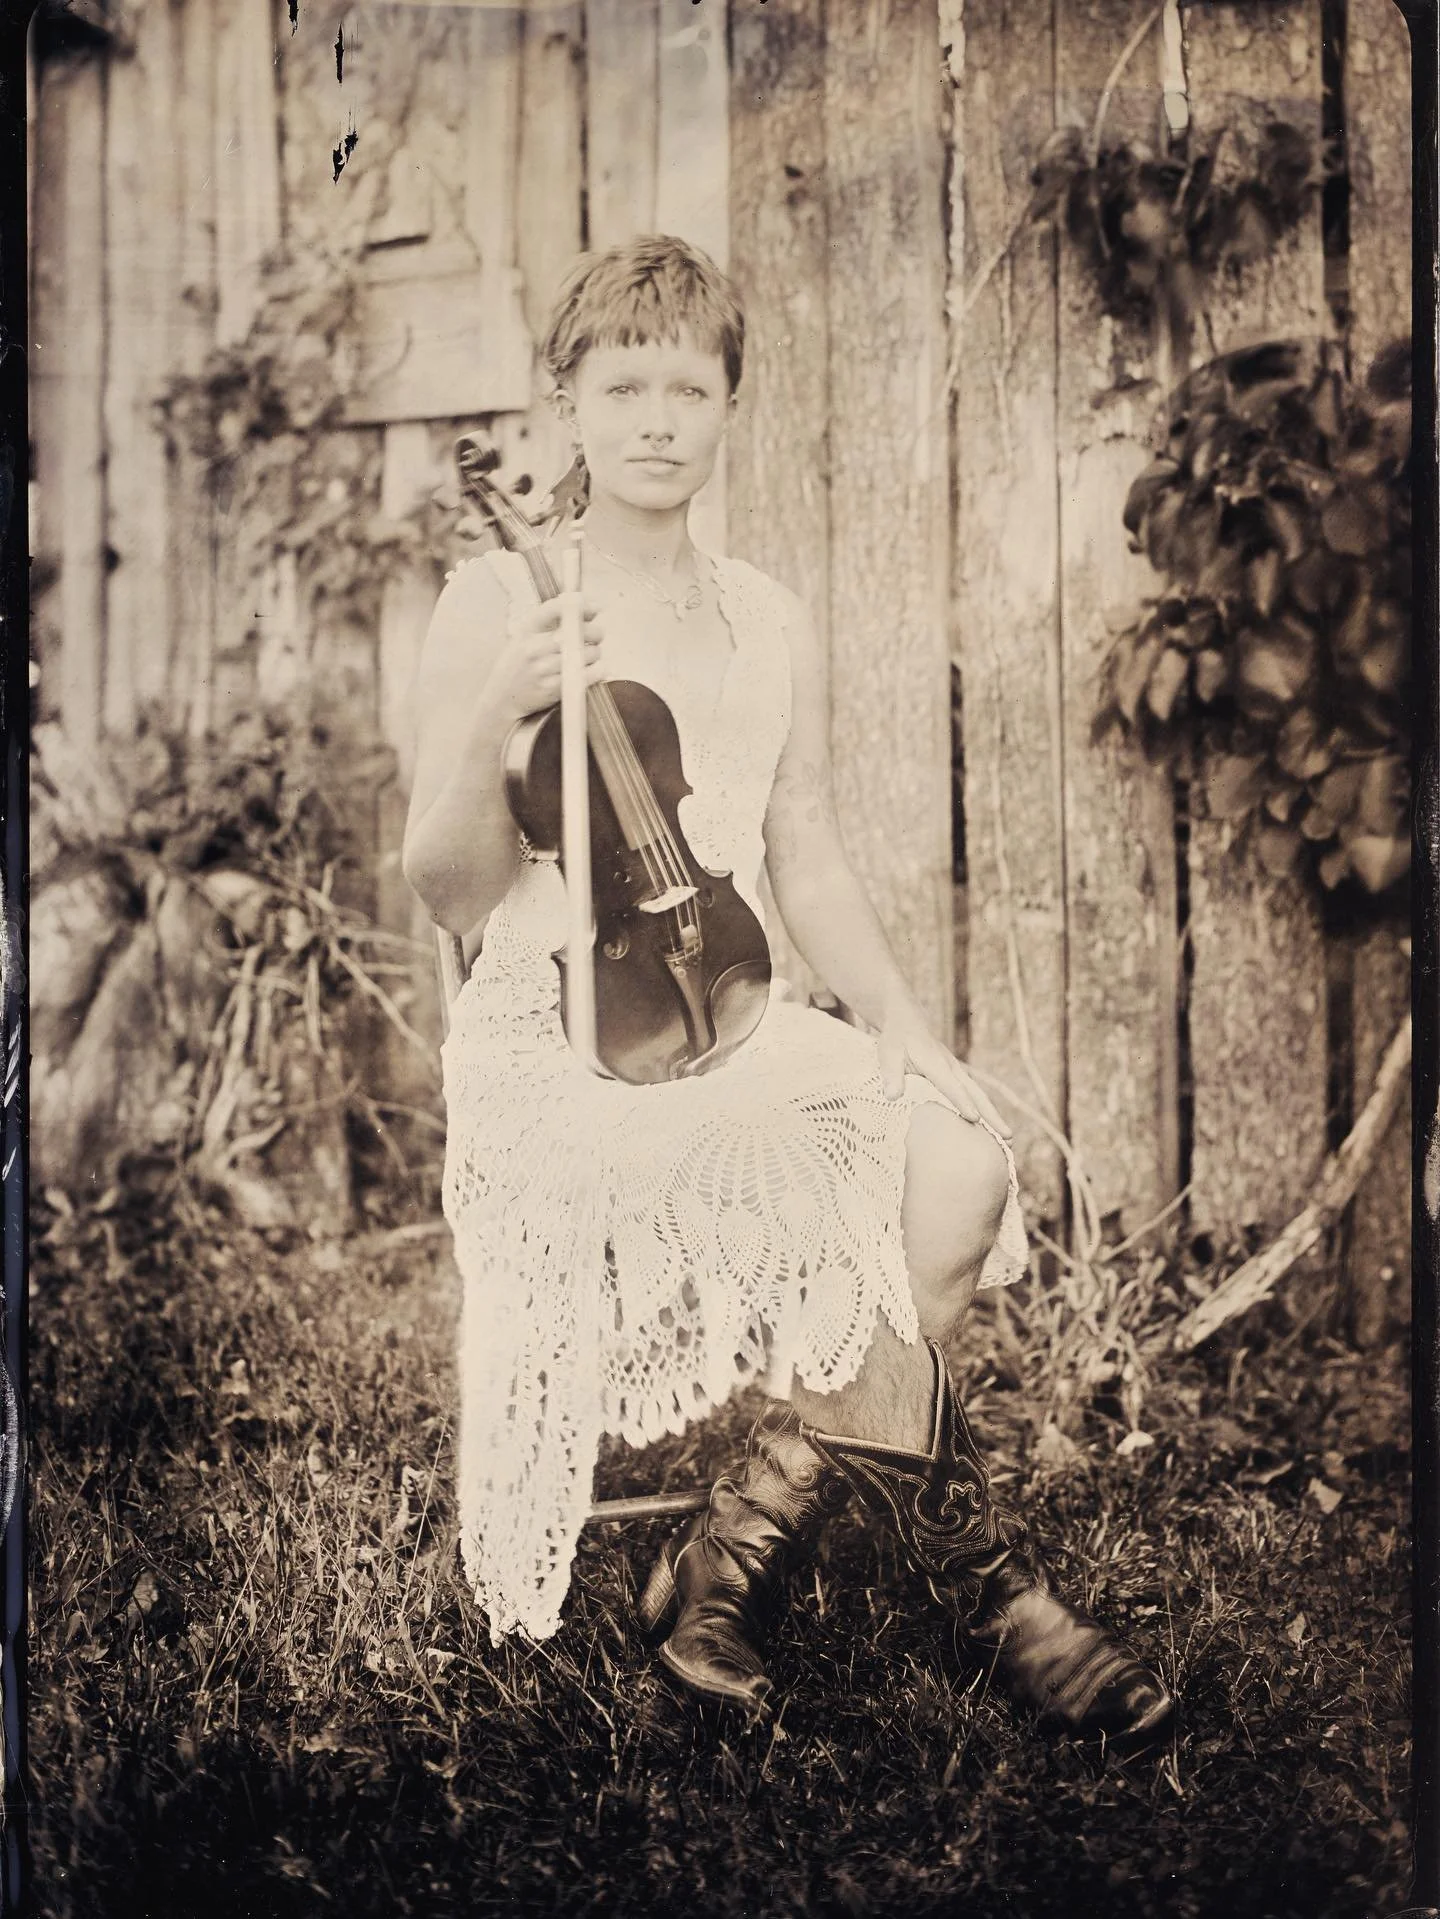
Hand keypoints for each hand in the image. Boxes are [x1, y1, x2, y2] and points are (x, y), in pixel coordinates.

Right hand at [492, 594, 605, 719]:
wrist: (502, 698)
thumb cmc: (518, 664)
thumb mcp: (524, 637)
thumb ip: (550, 623)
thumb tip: (587, 610)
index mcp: (527, 630)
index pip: (555, 608)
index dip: (580, 605)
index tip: (595, 607)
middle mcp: (534, 647)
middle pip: (576, 632)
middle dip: (594, 632)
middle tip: (597, 636)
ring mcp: (543, 669)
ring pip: (585, 654)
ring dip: (594, 653)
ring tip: (590, 656)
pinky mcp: (553, 689)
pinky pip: (586, 675)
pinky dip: (596, 671)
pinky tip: (594, 670)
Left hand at [876, 1010, 1012, 1137]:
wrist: (907, 1022)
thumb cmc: (896, 1040)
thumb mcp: (887, 1054)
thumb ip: (891, 1075)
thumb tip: (892, 1096)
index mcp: (935, 1063)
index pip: (950, 1085)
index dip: (961, 1101)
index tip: (974, 1118)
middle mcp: (951, 1068)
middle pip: (976, 1094)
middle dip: (992, 1115)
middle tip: (1008, 1137)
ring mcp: (957, 1072)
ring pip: (979, 1096)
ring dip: (994, 1117)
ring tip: (1008, 1139)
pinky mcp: (956, 1077)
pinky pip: (974, 1095)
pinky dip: (985, 1111)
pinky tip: (991, 1130)